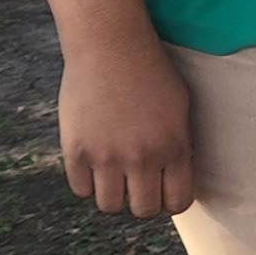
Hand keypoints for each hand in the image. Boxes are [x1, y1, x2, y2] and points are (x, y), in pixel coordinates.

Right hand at [59, 36, 197, 217]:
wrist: (110, 44)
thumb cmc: (150, 71)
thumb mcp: (180, 107)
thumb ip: (178, 145)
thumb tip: (174, 180)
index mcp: (174, 147)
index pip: (178, 201)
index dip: (171, 201)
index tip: (163, 191)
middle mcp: (142, 157)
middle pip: (143, 210)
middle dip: (142, 201)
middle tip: (137, 184)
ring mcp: (107, 156)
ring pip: (110, 206)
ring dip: (114, 194)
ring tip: (114, 175)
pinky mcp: (76, 150)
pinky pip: (81, 190)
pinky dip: (88, 182)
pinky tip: (94, 164)